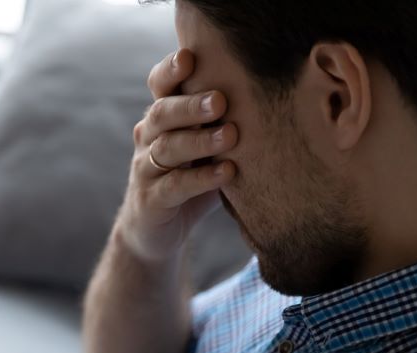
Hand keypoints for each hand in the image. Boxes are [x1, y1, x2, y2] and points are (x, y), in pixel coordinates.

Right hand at [117, 48, 238, 263]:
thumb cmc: (189, 181)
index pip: (159, 87)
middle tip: (220, 100)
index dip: (170, 71)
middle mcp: (148, 139)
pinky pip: (175, 186)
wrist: (156, 232)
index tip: (190, 57)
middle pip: (162, 114)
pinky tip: (227, 172)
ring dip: (200, 141)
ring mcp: (145, 170)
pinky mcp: (151, 201)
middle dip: (191, 105)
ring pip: (167, 149)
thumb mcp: (203, 149)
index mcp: (161, 119)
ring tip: (230, 135)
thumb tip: (271, 98)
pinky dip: (201, 179)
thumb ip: (221, 125)